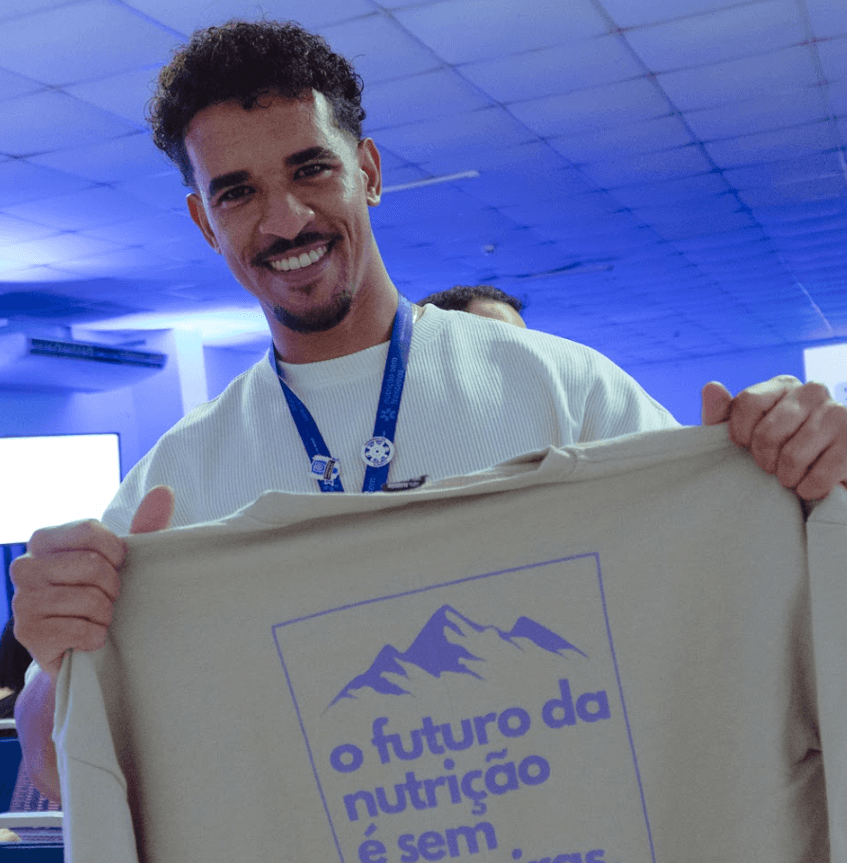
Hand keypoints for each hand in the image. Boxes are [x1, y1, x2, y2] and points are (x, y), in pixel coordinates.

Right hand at [11, 486, 174, 680]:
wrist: (82, 644)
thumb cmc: (102, 592)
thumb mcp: (123, 557)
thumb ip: (145, 524)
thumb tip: (164, 491)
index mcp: (45, 540)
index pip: (90, 531)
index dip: (115, 552)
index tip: (117, 565)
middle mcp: (25, 566)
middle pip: (92, 564)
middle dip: (112, 585)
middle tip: (108, 597)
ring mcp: (22, 601)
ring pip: (89, 598)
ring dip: (105, 612)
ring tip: (97, 616)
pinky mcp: (28, 633)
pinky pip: (80, 629)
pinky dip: (96, 635)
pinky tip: (88, 635)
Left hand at [701, 376, 846, 499]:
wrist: (823, 474)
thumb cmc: (774, 450)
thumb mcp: (742, 432)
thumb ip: (721, 413)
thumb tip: (711, 387)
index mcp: (783, 385)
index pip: (748, 402)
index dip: (739, 433)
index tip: (743, 446)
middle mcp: (813, 391)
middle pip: (768, 433)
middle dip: (763, 459)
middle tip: (770, 467)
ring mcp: (838, 414)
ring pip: (792, 456)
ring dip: (786, 476)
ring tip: (790, 476)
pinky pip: (820, 475)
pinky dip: (809, 488)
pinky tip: (809, 486)